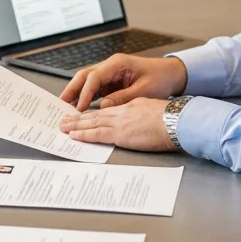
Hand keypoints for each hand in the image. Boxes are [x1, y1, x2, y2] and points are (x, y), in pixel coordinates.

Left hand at [58, 98, 173, 150]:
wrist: (177, 121)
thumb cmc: (172, 118)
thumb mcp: (153, 109)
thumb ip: (140, 113)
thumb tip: (136, 121)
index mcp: (130, 105)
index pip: (107, 110)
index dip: (93, 113)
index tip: (83, 115)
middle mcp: (121, 112)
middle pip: (95, 114)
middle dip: (78, 118)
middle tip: (64, 120)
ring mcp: (119, 122)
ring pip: (92, 122)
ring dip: (75, 125)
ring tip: (63, 127)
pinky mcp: (120, 134)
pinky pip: (97, 134)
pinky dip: (84, 134)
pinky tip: (74, 136)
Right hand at [59, 54, 187, 110]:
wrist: (172, 74)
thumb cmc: (160, 78)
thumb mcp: (143, 90)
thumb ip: (123, 98)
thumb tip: (103, 107)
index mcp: (117, 63)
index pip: (95, 77)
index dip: (85, 93)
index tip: (79, 107)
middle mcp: (111, 66)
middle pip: (85, 75)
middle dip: (72, 89)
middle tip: (61, 103)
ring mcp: (110, 73)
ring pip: (87, 81)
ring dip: (76, 93)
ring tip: (65, 106)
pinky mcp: (112, 81)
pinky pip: (95, 88)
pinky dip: (86, 96)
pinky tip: (79, 107)